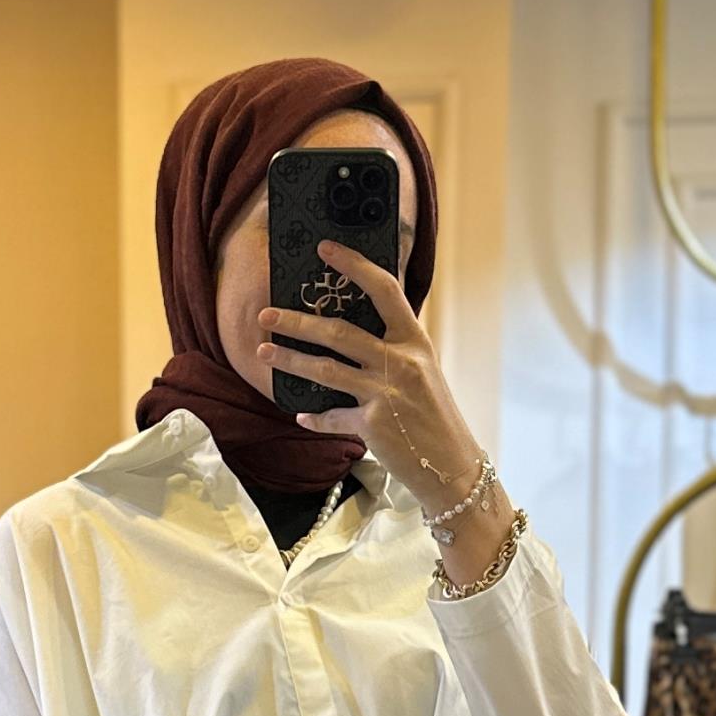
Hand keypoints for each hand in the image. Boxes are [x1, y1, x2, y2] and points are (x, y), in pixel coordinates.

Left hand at [258, 244, 510, 552]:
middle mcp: (401, 362)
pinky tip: (301, 414)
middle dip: (297, 322)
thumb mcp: (423, 371)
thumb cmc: (435, 417)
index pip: (384, 290)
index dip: (354, 265)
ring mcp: (386, 394)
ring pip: (326, 370)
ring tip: (264, 351)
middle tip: (266, 314)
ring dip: (290, 360)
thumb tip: (348, 331)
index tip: (325, 249)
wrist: (451, 467)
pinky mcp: (373, 425)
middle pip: (339, 332)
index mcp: (415, 341)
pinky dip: (315, 417)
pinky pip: (333, 417)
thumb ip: (393, 349)